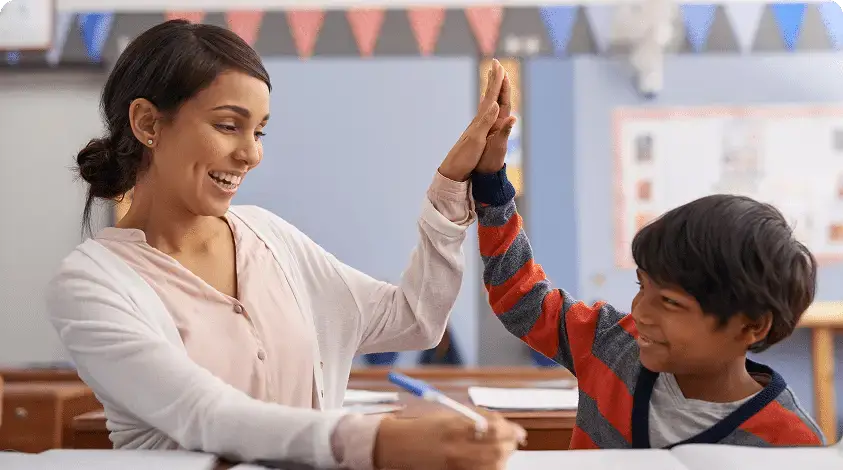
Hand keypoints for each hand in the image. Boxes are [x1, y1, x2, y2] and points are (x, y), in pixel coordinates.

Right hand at [373, 410, 525, 469]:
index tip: (518, 431)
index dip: (512, 430)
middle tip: (513, 441)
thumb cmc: (422, 428)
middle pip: (498, 449)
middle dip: (510, 445)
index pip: (494, 428)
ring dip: (503, 458)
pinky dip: (490, 467)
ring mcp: (455, 465)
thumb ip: (474, 417)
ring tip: (501, 452)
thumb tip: (500, 421)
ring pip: (493, 465)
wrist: (397, 446)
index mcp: (455, 426)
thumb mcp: (448, 415)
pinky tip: (489, 462)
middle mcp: (456, 447)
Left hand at [438, 60, 508, 181]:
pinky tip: (487, 104)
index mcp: (482, 120)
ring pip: (487, 103)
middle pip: (489, 96)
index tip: (498, 65)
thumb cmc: (465, 156)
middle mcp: (480, 120)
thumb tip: (495, 105)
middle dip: (494, 80)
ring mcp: (478, 126)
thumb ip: (487, 122)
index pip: (492, 96)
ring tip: (492, 78)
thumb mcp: (477, 139)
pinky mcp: (477, 133)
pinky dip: (489, 105)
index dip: (496, 81)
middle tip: (495, 63)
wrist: (453, 169)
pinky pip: (485, 114)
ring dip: (491, 89)